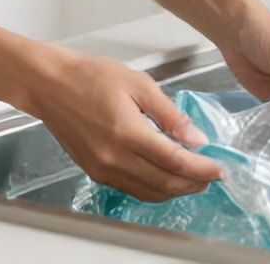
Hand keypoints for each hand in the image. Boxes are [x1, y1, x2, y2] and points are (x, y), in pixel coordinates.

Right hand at [23, 49, 222, 201]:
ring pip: (149, 192)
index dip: (201, 168)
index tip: (219, 168)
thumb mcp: (139, 84)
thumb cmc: (90, 77)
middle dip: (194, 182)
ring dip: (176, 189)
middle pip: (165, 183)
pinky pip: (132, 189)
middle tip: (211, 174)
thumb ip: (170, 114)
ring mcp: (103, 169)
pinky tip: (166, 176)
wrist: (50, 85)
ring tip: (194, 177)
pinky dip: (155, 188)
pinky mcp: (96, 172)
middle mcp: (114, 158)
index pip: (174, 161)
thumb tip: (195, 138)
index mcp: (127, 132)